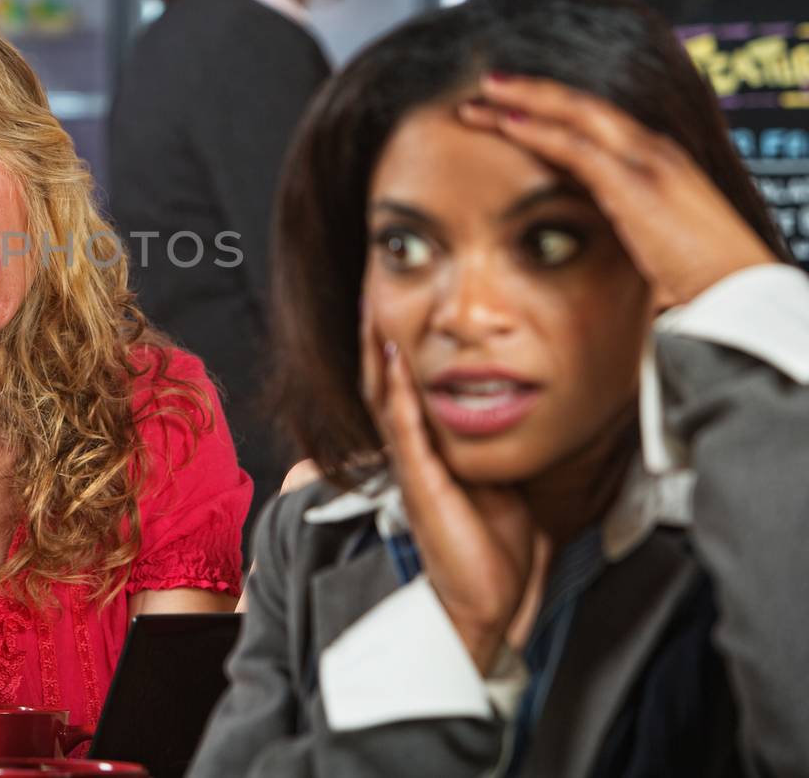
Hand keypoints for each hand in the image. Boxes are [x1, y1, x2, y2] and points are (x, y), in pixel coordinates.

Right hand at [361, 320, 539, 673]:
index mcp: (427, 453)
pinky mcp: (420, 483)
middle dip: (374, 340)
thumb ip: (499, 445)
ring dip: (377, 355)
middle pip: (381, 386)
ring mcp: (411, 467)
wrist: (488, 600)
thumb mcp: (503, 479)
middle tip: (370, 295)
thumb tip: (524, 407)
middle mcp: (411, 455)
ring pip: (383, 399)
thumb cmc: (495, 547)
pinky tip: (395, 359)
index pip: (402, 390)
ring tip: (372, 312)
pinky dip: (397, 391)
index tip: (393, 307)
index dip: (395, 350)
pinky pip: (403, 427)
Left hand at [462, 74, 777, 308]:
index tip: (513, 104)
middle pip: (582, 106)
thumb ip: (623, 220)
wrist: (739, 289)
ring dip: (525, 102)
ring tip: (482, 94)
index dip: (554, 110)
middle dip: (533, 91)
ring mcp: (647, 161)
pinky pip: (577, 147)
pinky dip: (540, 131)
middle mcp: (653, 150)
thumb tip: (590, 232)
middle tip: (488, 81)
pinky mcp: (636, 183)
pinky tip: (507, 123)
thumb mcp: (653, 237)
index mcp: (657, 161)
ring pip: (575, 115)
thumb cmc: (700, 274)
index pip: (595, 123)